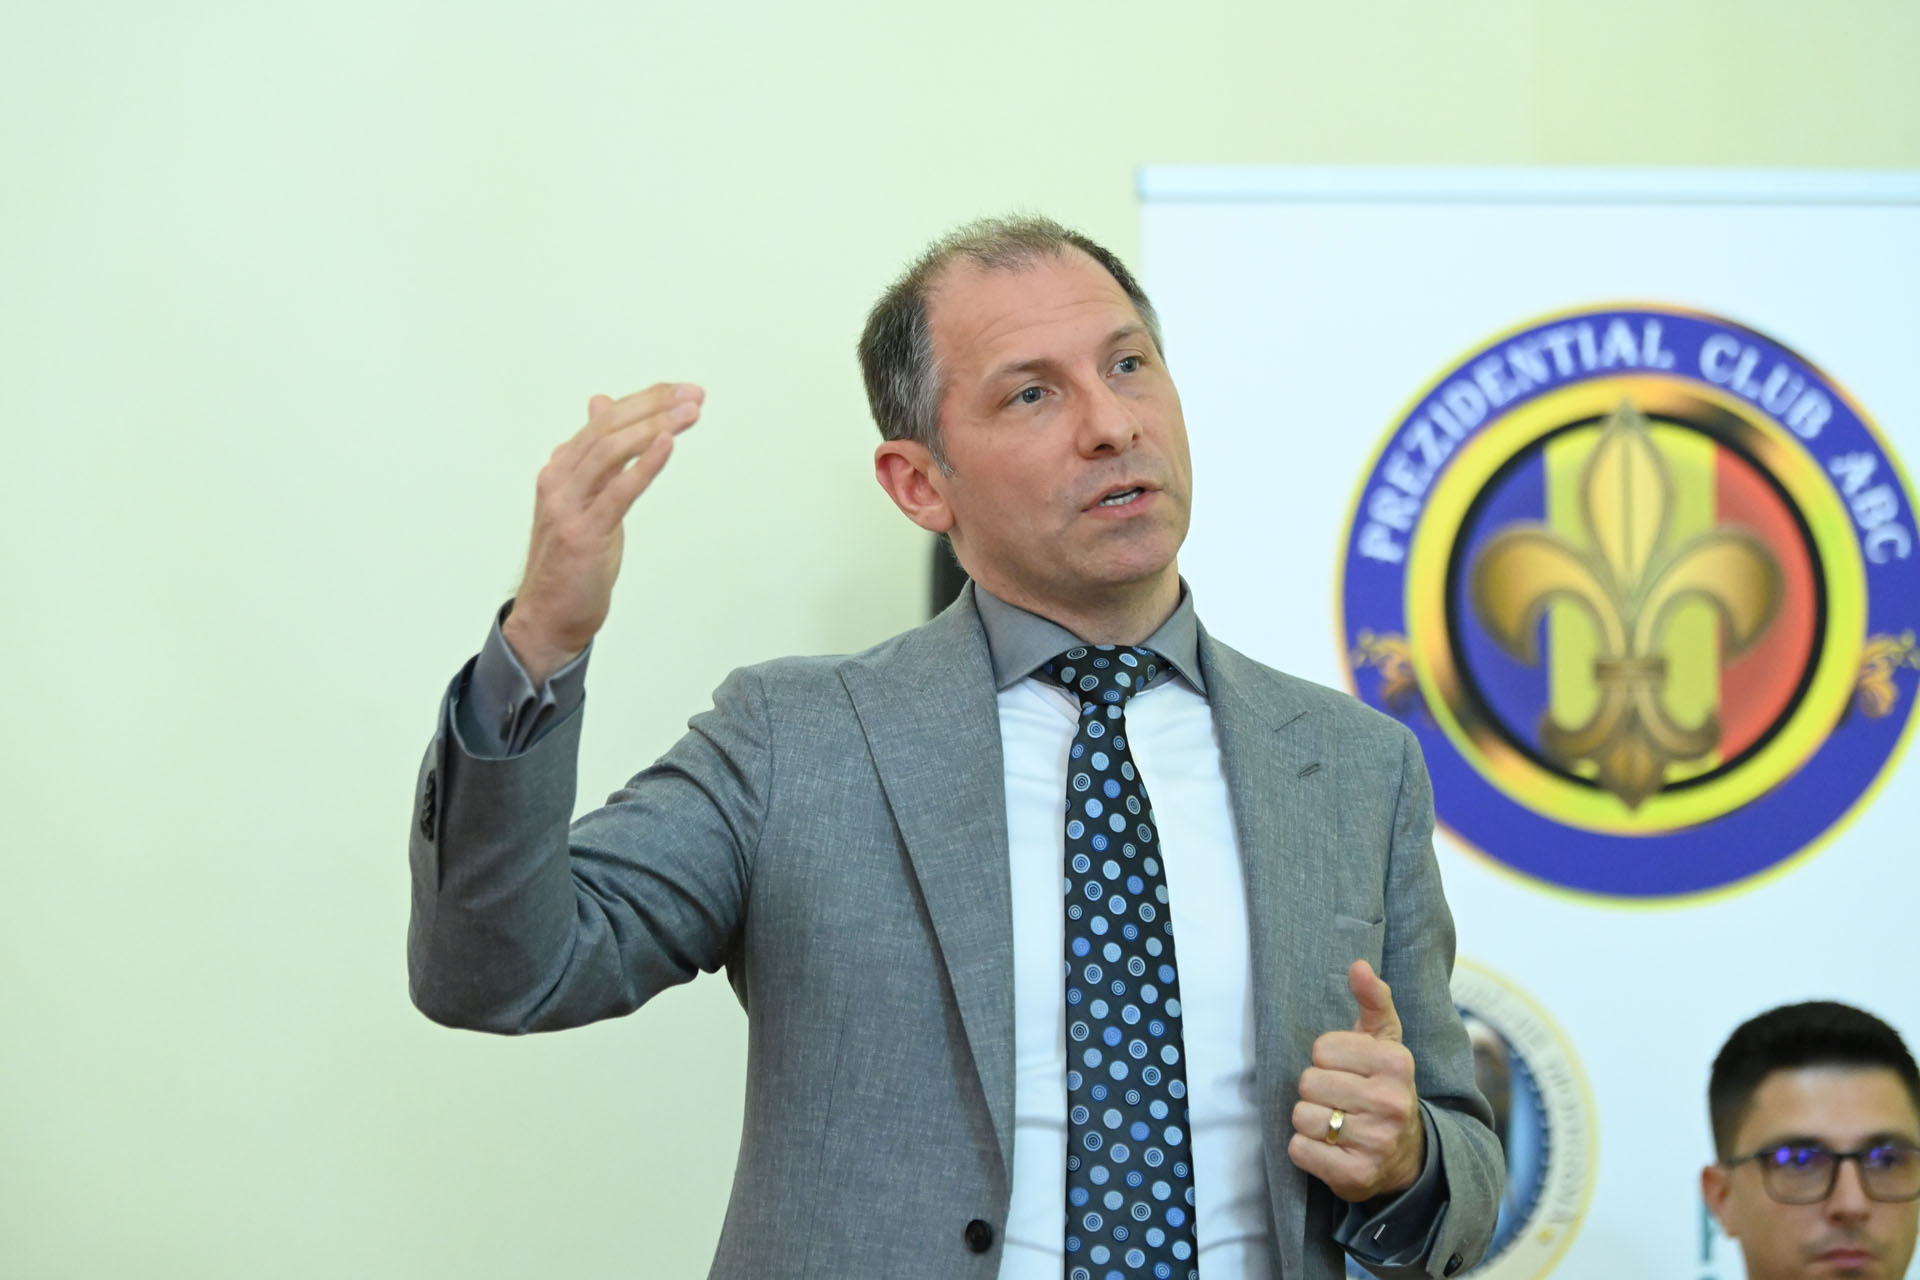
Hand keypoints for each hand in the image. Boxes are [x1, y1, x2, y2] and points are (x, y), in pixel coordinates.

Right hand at [502, 384, 703, 682]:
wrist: (549, 615)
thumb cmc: (573, 560)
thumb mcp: (586, 498)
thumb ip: (596, 455)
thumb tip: (602, 403)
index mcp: (561, 469)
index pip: (605, 420)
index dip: (645, 400)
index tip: (683, 391)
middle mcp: (558, 480)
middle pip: (608, 427)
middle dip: (655, 405)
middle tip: (694, 395)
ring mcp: (567, 506)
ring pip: (610, 450)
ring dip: (654, 426)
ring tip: (689, 414)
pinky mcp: (583, 533)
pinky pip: (617, 490)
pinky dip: (644, 463)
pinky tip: (667, 444)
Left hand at [1287, 960, 1425, 1202]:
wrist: (1406, 1155)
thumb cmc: (1384, 1087)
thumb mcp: (1384, 1042)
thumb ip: (1373, 1000)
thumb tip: (1358, 965)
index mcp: (1397, 1063)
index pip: (1322, 1048)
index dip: (1327, 1060)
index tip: (1349, 1073)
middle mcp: (1392, 1103)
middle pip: (1308, 1082)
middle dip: (1316, 1091)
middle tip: (1341, 1102)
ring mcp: (1376, 1142)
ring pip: (1301, 1116)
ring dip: (1310, 1121)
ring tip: (1337, 1125)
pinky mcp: (1356, 1176)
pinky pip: (1299, 1150)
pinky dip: (1306, 1150)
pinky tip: (1330, 1149)